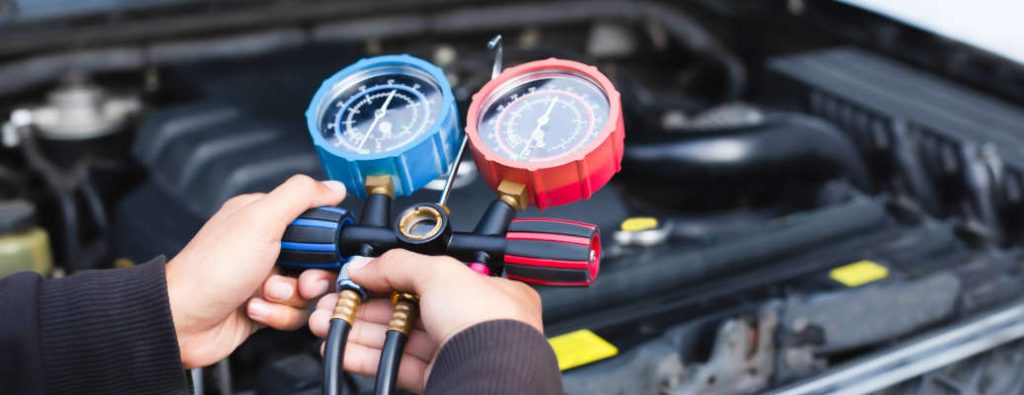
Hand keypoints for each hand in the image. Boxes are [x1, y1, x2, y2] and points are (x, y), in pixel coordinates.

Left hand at [165, 175, 345, 367]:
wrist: (183, 321)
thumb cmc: (211, 270)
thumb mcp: (261, 221)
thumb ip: (300, 196)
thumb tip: (333, 186)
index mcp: (264, 217)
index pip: (316, 222)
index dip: (326, 240)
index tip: (321, 251)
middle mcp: (266, 246)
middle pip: (318, 261)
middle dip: (311, 276)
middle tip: (298, 280)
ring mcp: (266, 278)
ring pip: (309, 291)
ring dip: (290, 297)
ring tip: (265, 294)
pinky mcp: (266, 306)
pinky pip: (294, 313)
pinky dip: (278, 315)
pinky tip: (254, 308)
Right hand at [308, 249, 543, 392]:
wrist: (492, 377)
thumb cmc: (489, 325)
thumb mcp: (440, 273)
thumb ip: (398, 265)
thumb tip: (365, 264)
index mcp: (487, 290)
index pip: (430, 276)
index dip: (391, 274)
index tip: (360, 275)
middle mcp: (474, 321)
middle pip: (409, 308)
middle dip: (365, 304)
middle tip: (336, 300)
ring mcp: (456, 352)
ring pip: (399, 337)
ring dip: (360, 330)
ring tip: (326, 322)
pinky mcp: (439, 378)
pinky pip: (397, 365)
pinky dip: (367, 357)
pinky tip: (344, 349)